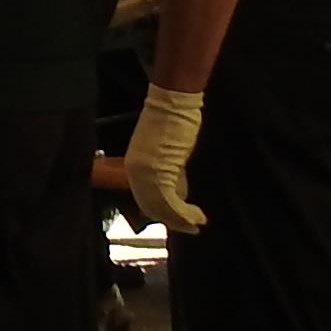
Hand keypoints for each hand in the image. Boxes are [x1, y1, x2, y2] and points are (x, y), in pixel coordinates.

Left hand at [126, 85, 207, 232]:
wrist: (173, 103)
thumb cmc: (173, 123)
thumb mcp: (167, 154)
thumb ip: (168, 174)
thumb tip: (178, 195)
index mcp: (132, 164)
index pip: (144, 198)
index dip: (162, 213)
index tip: (178, 222)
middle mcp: (134, 169)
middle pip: (151, 206)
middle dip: (173, 220)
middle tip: (191, 227)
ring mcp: (146, 170)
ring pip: (162, 207)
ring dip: (182, 220)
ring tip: (198, 222)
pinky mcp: (160, 169)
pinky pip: (171, 201)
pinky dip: (185, 213)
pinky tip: (198, 216)